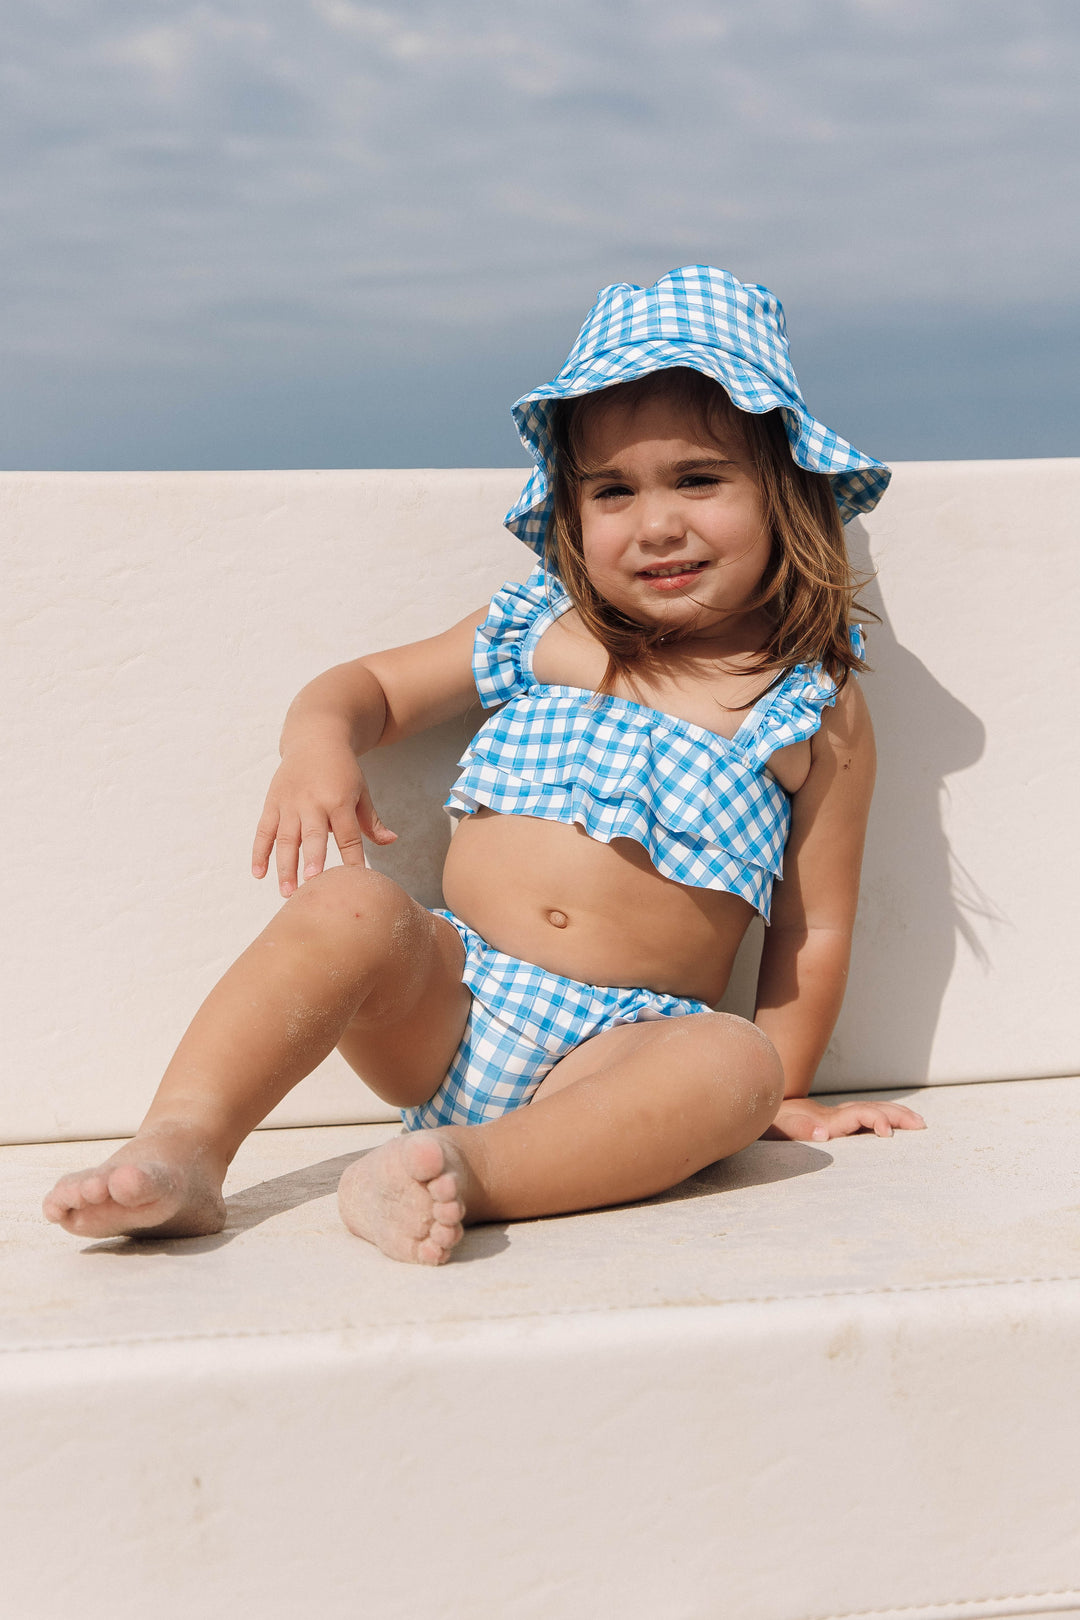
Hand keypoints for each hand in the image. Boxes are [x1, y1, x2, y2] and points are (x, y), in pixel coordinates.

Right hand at [251, 744, 396, 897]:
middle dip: (312, 860)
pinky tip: (258, 874)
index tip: (354, 882)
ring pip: (285, 838)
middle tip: (312, 885)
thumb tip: (391, 842)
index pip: (348, 835)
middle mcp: (312, 802)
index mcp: (339, 800)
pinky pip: (264, 830)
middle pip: (313, 836)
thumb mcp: (361, 791)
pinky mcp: (272, 802)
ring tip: (288, 893)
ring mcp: (289, 803)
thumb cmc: (343, 770)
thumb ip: (371, 821)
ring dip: (285, 866)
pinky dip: (259, 852)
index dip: (352, 858)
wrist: (315, 738)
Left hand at [764, 1095, 925, 1142]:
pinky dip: (883, 1119)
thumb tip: (823, 1134)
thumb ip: (798, 1129)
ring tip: (918, 1124)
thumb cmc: (769, 1123)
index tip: (887, 1133)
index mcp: (826, 1119)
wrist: (758, 1108)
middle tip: (921, 1125)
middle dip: (897, 1116)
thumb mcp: (776, 1127)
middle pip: (872, 1110)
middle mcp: (834, 1117)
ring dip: (895, 1116)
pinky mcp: (833, 1125)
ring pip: (871, 1111)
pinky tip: (893, 1128)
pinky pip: (864, 1119)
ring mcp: (835, 1119)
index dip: (875, 1120)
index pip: (858, 1116)